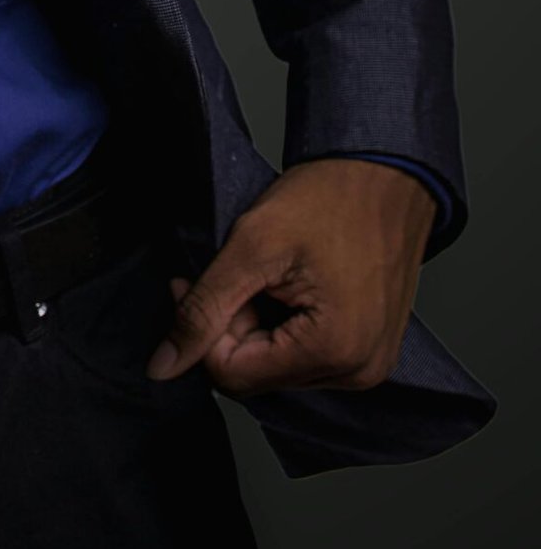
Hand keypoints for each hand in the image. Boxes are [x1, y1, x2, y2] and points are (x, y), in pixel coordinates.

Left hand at [145, 157, 436, 395]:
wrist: (385, 173)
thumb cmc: (330, 198)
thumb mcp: (253, 245)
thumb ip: (204, 309)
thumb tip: (163, 366)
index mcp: (334, 353)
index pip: (233, 375)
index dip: (201, 328)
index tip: (191, 282)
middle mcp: (358, 373)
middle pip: (257, 374)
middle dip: (233, 325)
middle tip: (237, 271)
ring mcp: (368, 364)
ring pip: (278, 366)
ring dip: (258, 325)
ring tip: (268, 275)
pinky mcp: (369, 350)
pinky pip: (306, 356)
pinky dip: (284, 326)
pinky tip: (288, 286)